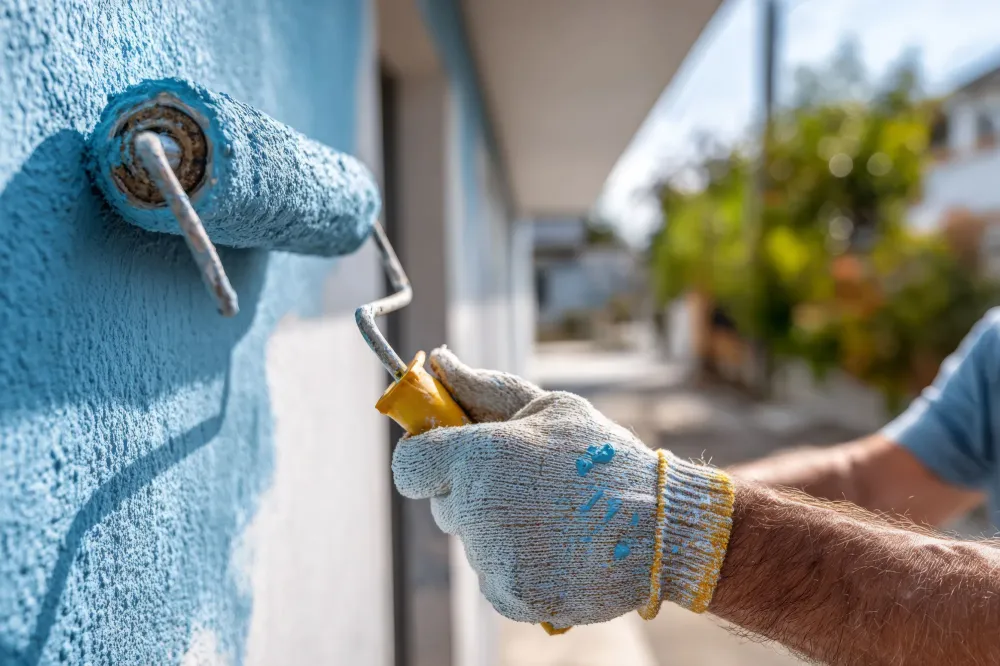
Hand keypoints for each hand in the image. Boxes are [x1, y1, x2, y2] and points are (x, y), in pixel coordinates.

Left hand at [391, 348, 734, 630]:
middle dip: (473, 492)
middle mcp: (476, 508)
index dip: (426, 458)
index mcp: (478, 455)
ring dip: (500, 530)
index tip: (451, 455)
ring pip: (473, 542)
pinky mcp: (509, 595)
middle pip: (444, 504)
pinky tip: (558, 548)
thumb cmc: (604, 458)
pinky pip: (494, 576)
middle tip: (527, 485)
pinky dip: (518, 566)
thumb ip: (484, 388)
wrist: (661, 527)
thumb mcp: (549, 408)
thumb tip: (437, 360)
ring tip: (556, 517)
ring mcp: (491, 558)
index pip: (409, 464)